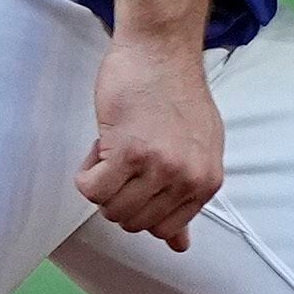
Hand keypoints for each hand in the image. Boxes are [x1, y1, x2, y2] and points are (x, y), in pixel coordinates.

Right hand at [78, 39, 222, 250]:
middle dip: (118, 197)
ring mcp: (158, 168)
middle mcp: (186, 179)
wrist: (161, 49)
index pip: (164, 229)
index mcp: (206, 182)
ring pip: (111, 209)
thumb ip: (187, 195)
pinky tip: (99, 147)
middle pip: (135, 223)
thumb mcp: (197, 148)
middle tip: (121, 161)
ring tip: (111, 150)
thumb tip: (179, 245)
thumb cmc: (175, 91)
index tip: (137, 179)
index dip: (141, 206)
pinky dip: (86, 173)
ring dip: (101, 185)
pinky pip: (92, 188)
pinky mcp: (127, 152)